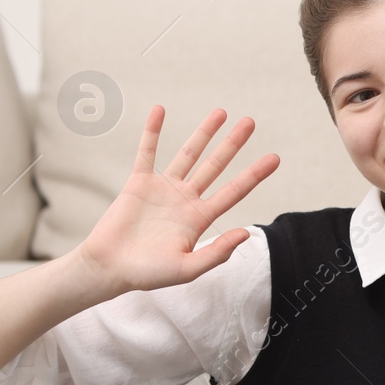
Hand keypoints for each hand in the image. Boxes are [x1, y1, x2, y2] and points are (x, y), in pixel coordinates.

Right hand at [73, 105, 279, 295]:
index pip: (234, 191)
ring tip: (220, 112)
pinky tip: (160, 110)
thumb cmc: (148, 274)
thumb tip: (245, 234)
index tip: (274, 158)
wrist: (109, 269)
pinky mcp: (138, 183)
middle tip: (250, 122)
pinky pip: (146, 152)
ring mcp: (163, 189)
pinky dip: (152, 132)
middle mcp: (186, 199)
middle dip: (232, 144)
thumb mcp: (188, 269)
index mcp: (201, 218)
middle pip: (215, 165)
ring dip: (203, 133)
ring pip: (188, 154)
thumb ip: (216, 253)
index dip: (254, 174)